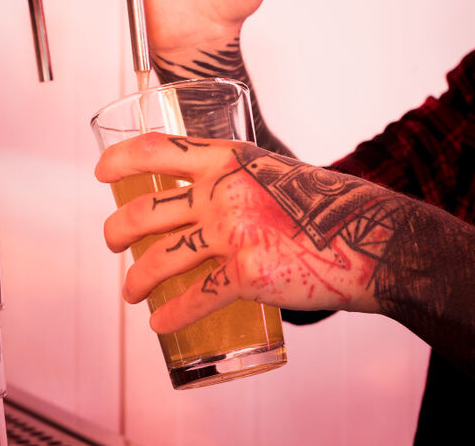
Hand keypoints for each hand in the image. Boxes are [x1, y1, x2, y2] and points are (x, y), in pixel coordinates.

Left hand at [95, 133, 390, 333]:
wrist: (372, 238)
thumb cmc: (330, 207)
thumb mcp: (276, 173)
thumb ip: (240, 182)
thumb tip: (209, 200)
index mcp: (229, 160)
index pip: (156, 150)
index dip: (120, 160)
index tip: (102, 173)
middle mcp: (223, 192)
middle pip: (145, 211)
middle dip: (116, 231)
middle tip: (113, 243)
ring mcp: (233, 233)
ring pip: (159, 260)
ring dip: (135, 281)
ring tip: (130, 293)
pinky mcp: (246, 275)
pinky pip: (192, 299)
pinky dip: (170, 316)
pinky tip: (160, 324)